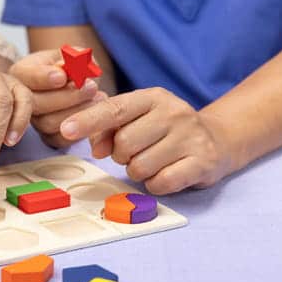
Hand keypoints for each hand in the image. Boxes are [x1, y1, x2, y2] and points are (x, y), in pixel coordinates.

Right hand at [9, 50, 103, 148]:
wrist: (75, 83)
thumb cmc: (71, 65)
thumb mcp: (72, 54)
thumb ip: (75, 56)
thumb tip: (74, 66)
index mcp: (22, 73)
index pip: (26, 76)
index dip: (43, 77)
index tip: (62, 76)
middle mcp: (21, 98)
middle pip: (36, 103)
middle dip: (66, 96)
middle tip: (91, 87)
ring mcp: (33, 120)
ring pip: (48, 123)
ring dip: (77, 111)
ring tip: (98, 98)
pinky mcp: (46, 136)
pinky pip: (59, 139)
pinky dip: (79, 129)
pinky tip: (93, 113)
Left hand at [60, 87, 232, 193]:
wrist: (216, 139)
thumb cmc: (162, 129)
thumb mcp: (136, 119)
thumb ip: (108, 128)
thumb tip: (96, 148)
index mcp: (152, 97)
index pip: (114, 109)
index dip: (88, 121)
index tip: (65, 130)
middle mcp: (174, 112)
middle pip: (124, 143)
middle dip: (121, 155)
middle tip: (134, 152)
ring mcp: (191, 137)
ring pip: (140, 166)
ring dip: (138, 170)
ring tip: (152, 161)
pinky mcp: (203, 162)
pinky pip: (161, 183)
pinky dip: (156, 184)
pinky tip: (166, 172)